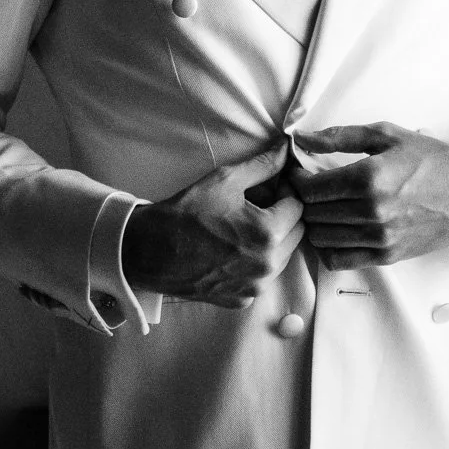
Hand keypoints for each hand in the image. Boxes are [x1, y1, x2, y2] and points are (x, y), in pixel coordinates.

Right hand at [121, 146, 304, 307]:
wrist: (150, 250)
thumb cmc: (187, 212)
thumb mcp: (226, 180)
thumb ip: (263, 165)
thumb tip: (287, 148)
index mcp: (268, 234)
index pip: (298, 206)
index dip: (285, 191)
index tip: (269, 186)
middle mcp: (267, 265)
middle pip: (295, 232)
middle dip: (282, 215)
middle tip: (257, 203)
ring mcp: (255, 286)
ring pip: (282, 256)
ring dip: (272, 239)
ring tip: (243, 225)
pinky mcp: (241, 299)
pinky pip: (262, 276)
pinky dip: (255, 261)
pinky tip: (232, 248)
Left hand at [291, 123, 448, 270]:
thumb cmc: (430, 159)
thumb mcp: (386, 135)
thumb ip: (340, 136)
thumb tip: (301, 139)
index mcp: (369, 178)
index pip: (309, 189)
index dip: (294, 180)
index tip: (296, 173)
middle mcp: (372, 212)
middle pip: (312, 213)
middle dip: (301, 200)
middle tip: (304, 189)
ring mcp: (379, 238)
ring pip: (320, 238)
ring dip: (312, 223)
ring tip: (320, 208)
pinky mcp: (386, 256)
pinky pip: (339, 260)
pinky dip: (328, 247)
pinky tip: (334, 230)